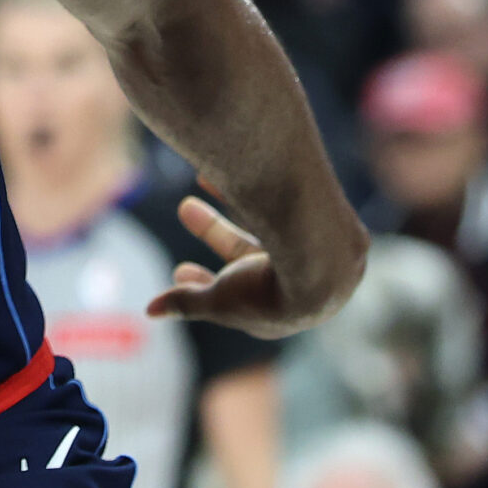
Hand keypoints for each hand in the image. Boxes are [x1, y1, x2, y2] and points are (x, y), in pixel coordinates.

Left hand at [147, 195, 352, 338]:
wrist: (322, 262)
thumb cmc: (266, 289)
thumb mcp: (219, 298)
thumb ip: (187, 303)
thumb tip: (150, 311)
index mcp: (285, 314)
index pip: (239, 299)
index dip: (206, 283)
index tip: (178, 268)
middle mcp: (310, 290)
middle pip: (253, 255)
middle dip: (214, 232)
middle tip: (184, 208)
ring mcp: (327, 259)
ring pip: (272, 227)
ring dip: (234, 203)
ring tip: (200, 176)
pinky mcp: (337, 228)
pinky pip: (291, 208)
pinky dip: (261, 191)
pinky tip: (234, 172)